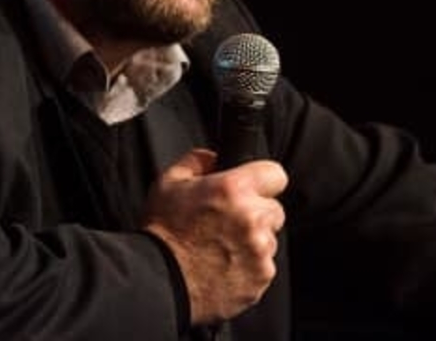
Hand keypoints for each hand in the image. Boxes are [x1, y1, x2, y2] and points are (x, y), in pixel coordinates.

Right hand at [141, 147, 288, 325]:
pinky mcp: (261, 278)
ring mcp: (260, 251)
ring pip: (269, 240)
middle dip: (256, 213)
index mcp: (233, 189)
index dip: (261, 180)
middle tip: (227, 221)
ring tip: (221, 247)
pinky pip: (264, 266)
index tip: (251, 188)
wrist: (160, 279)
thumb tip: (213, 157)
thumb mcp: (168, 183)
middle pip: (274, 210)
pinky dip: (249, 266)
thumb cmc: (162, 232)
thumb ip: (196, 161)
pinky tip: (223, 265)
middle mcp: (252, 218)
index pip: (275, 174)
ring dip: (253, 241)